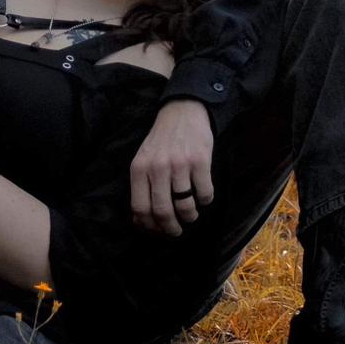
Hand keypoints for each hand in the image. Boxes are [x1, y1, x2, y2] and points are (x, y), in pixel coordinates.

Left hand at [129, 99, 214, 236]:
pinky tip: (202, 196)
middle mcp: (157, 167)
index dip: (150, 225)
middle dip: (171, 228)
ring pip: (185, 206)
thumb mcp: (143, 159)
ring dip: (190, 216)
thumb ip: (141, 186)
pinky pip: (205, 193)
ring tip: (191, 215)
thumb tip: (140, 221)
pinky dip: (205, 201)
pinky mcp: (200, 161)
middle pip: (163, 211)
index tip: (158, 230)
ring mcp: (180, 164)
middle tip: (176, 231)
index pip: (140, 207)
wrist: (182, 112)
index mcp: (139, 168)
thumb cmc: (162, 141)